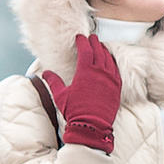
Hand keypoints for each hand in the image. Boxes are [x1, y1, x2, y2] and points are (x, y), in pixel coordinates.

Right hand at [41, 35, 122, 152]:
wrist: (92, 126)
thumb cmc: (75, 111)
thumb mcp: (60, 95)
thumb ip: (54, 81)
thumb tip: (45, 72)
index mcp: (85, 72)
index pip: (86, 51)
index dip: (83, 42)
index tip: (80, 36)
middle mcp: (100, 73)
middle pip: (99, 52)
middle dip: (95, 43)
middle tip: (92, 37)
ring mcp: (111, 80)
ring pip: (109, 60)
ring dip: (105, 51)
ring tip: (101, 46)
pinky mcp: (117, 87)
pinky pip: (117, 70)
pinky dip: (113, 63)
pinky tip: (111, 61)